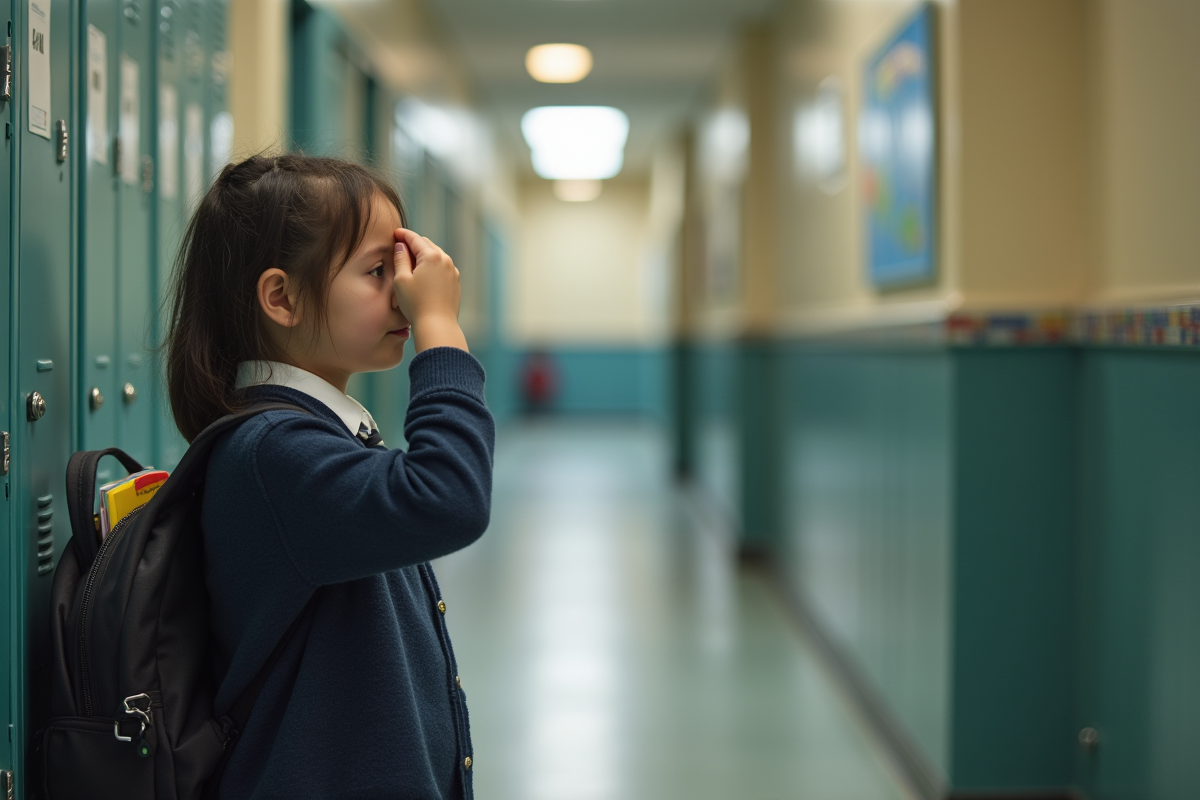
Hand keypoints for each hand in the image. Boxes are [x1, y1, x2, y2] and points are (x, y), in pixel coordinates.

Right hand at [392, 229, 468, 352]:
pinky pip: (443, 268)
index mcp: (431, 256)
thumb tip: (401, 246)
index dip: (403, 234)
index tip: (395, 233)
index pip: (415, 239)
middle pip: (427, 245)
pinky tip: (424, 275)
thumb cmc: (416, 304)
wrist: (437, 325)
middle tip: (401, 247)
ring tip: (411, 262)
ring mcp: (453, 271)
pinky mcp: (456, 282)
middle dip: (414, 244)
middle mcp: (445, 260)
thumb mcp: (401, 279)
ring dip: (424, 255)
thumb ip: (400, 258)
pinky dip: (433, 266)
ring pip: (436, 256)